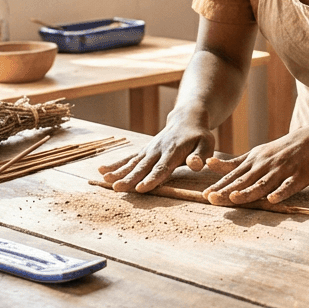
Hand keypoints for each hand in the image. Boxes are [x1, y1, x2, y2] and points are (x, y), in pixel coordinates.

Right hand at [97, 109, 214, 192]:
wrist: (186, 119)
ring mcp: (148, 150)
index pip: (162, 168)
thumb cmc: (199, 136)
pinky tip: (102, 171)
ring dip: (118, 172)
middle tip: (118, 188)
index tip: (141, 188)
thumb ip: (200, 155)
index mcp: (174, 152)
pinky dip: (115, 164)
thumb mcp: (207, 144)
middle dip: (130, 178)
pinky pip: (128, 158)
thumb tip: (196, 165)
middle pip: (143, 167)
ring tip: (105, 181)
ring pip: (132, 163)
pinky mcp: (143, 151)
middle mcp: (158, 151)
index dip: (151, 179)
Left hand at [202, 127, 308, 204]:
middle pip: (244, 181)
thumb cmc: (279, 151)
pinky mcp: (298, 177)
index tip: (205, 195)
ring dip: (249, 192)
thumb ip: (233, 163)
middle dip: (227, 190)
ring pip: (263, 184)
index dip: (219, 186)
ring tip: (235, 199)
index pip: (233, 176)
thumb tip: (209, 164)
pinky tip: (272, 199)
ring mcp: (281, 171)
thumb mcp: (255, 154)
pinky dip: (281, 192)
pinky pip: (288, 186)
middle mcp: (265, 166)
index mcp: (253, 161)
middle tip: (212, 199)